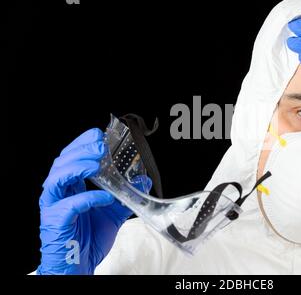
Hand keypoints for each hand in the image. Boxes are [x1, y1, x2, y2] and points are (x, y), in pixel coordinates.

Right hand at [37, 128, 151, 274]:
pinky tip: (104, 197)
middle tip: (99, 144)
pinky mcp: (56, 222)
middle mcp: (59, 195)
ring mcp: (55, 208)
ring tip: (96, 163)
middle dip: (80, 149)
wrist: (78, 267)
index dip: (82, 144)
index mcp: (70, 189)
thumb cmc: (88, 241)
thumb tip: (142, 180)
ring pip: (57, 178)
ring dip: (77, 166)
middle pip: (61, 162)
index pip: (71, 159)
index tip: (98, 135)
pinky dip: (88, 197)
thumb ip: (125, 197)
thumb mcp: (112, 215)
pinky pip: (70, 205)